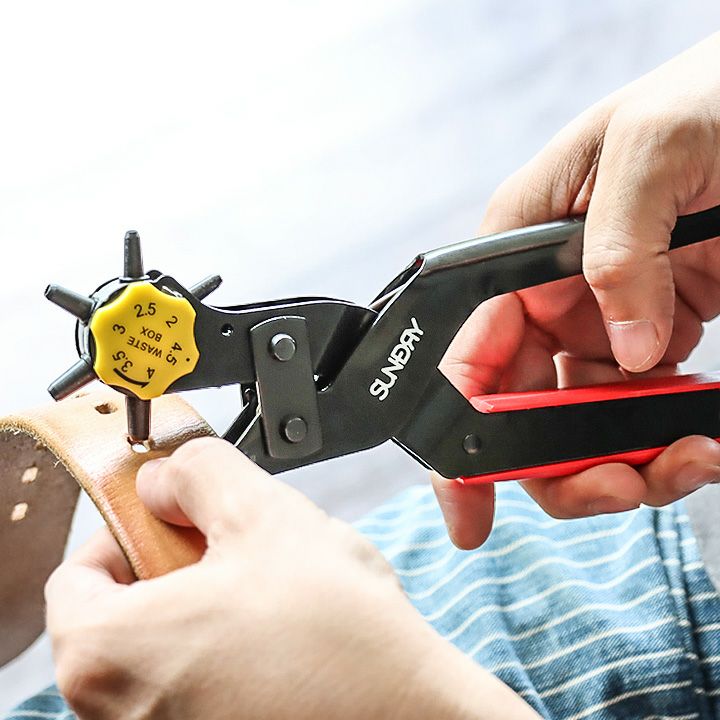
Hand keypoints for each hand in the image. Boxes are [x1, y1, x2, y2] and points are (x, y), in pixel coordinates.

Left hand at [46, 438, 538, 719]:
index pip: (78, 572)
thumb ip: (196, 472)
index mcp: (107, 654)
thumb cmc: (338, 637)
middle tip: (237, 557)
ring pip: (163, 648)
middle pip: (121, 612)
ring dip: (207, 609)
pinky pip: (192, 686)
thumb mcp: (262, 511)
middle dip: (176, 570)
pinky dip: (224, 653)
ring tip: (271, 598)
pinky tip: (282, 640)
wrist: (408, 715)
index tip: (181, 523)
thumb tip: (165, 477)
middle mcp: (116, 716)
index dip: (134, 531)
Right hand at [434, 32, 719, 548]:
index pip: (470, 358)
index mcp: (517, 252)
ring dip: (626, 461)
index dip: (459, 439)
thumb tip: (628, 349)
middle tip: (616, 485)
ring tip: (685, 460)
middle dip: (560, 466)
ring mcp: (600, 321)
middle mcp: (548, 296)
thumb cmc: (704, 94)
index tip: (469, 506)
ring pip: (583, 426)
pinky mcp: (653, 334)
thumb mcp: (648, 147)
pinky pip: (642, 411)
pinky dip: (668, 440)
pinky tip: (699, 436)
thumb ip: (619, 248)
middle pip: (523, 411)